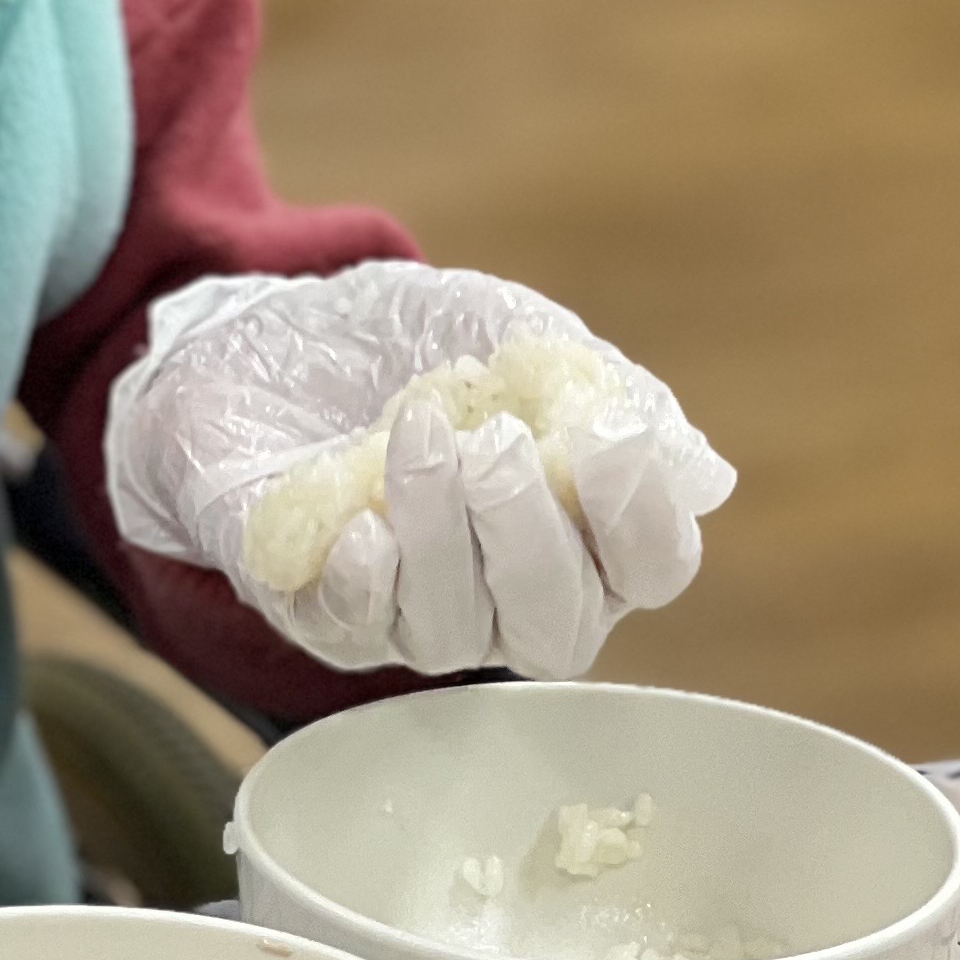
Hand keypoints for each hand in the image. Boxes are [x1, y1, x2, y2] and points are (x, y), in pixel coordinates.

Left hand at [104, 264, 733, 678]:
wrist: (262, 324)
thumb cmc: (403, 337)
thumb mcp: (505, 326)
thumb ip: (597, 387)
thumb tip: (697, 469)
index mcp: (580, 526)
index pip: (651, 567)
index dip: (643, 520)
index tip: (608, 437)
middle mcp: (506, 591)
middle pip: (560, 628)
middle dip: (533, 542)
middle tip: (494, 447)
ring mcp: (412, 611)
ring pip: (455, 634)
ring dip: (441, 537)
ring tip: (417, 434)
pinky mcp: (317, 609)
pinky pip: (353, 636)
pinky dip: (366, 586)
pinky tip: (359, 527)